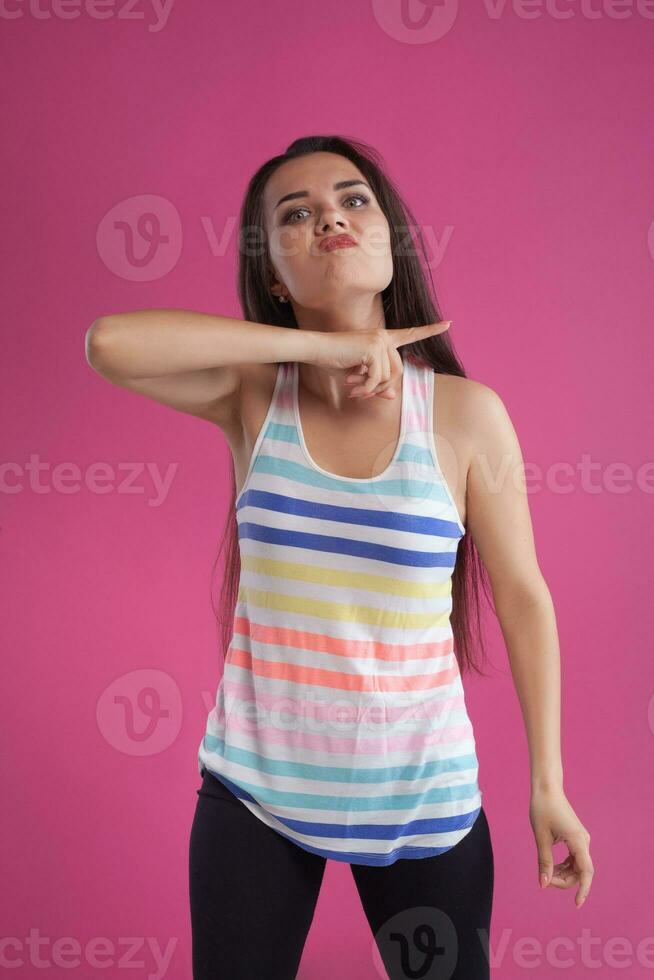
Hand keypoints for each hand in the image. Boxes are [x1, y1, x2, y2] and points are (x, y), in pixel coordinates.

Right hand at [312, 321, 451, 399]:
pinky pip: (377, 378)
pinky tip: (351, 385)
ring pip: (388, 377)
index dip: (430, 330)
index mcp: (383, 338)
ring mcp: (380, 341)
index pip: (410, 334)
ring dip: (371, 389)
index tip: (449, 323)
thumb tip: (392, 396)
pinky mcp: (373, 349)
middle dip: (381, 387)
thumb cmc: (336, 360)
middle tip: (361, 394)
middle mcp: (384, 336)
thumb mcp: (360, 375)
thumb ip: (377, 384)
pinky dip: (365, 388)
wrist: (317, 349)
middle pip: (398, 371)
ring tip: (353, 388)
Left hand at [530, 787, 593, 907]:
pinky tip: (552, 867)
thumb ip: (544, 861)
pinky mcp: (576, 838)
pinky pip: (574, 859)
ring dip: (564, 874)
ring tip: (547, 874)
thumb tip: (544, 884)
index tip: (577, 904)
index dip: (583, 890)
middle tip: (546, 880)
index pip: (586, 872)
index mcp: (577, 840)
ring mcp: (581, 839)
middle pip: (580, 872)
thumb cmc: (542, 809)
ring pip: (577, 866)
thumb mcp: (541, 836)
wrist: (547, 789)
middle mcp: (583, 841)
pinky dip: (565, 866)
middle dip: (565, 880)